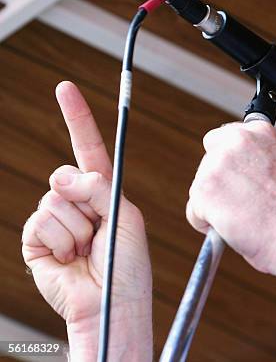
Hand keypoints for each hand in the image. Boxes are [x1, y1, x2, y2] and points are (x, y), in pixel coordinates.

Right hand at [21, 82, 151, 359]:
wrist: (112, 300)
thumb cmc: (127, 263)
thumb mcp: (124, 214)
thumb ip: (98, 187)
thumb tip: (60, 176)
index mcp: (103, 192)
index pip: (88, 148)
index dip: (78, 118)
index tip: (66, 88)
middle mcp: (78, 202)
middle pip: (67, 173)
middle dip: (85, 199)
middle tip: (99, 227)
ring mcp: (55, 220)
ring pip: (54, 199)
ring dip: (76, 226)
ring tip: (87, 248)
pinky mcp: (35, 240)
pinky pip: (40, 221)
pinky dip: (60, 239)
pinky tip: (70, 257)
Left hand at [186, 121, 275, 292]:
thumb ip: (256, 161)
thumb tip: (237, 172)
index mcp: (260, 130)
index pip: (227, 136)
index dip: (231, 162)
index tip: (240, 179)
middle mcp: (237, 139)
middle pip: (208, 159)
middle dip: (218, 180)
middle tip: (239, 203)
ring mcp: (217, 163)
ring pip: (200, 188)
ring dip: (215, 205)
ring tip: (244, 218)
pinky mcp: (202, 189)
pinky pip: (194, 212)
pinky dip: (207, 225)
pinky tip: (232, 229)